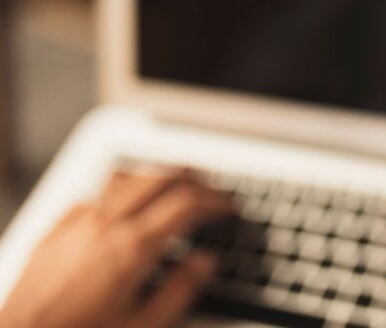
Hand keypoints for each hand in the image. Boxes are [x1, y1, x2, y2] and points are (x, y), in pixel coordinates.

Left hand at [0, 170, 231, 327]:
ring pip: (127, 178)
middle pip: (160, 178)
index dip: (214, 201)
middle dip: (193, 179)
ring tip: (175, 184)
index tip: (226, 207)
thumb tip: (204, 264)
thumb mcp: (144, 325)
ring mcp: (78, 223)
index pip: (186, 204)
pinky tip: (125, 203)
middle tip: (210, 190)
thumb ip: (180, 290)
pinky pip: (94, 194)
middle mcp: (105, 225)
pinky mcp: (55, 229)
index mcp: (133, 248)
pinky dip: (120, 191)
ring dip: (158, 177)